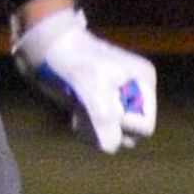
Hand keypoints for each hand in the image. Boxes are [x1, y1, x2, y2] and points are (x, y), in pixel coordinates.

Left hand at [13, 5, 158, 152]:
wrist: (49, 47)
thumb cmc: (73, 58)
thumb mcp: (92, 86)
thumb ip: (104, 117)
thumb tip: (111, 147)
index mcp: (144, 83)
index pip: (145, 127)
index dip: (124, 125)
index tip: (102, 107)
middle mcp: (134, 94)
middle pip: (130, 135)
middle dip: (107, 129)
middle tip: (87, 110)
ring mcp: (117, 102)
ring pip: (113, 137)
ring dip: (94, 131)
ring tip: (79, 111)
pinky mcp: (100, 108)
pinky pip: (99, 134)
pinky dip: (86, 130)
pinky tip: (75, 114)